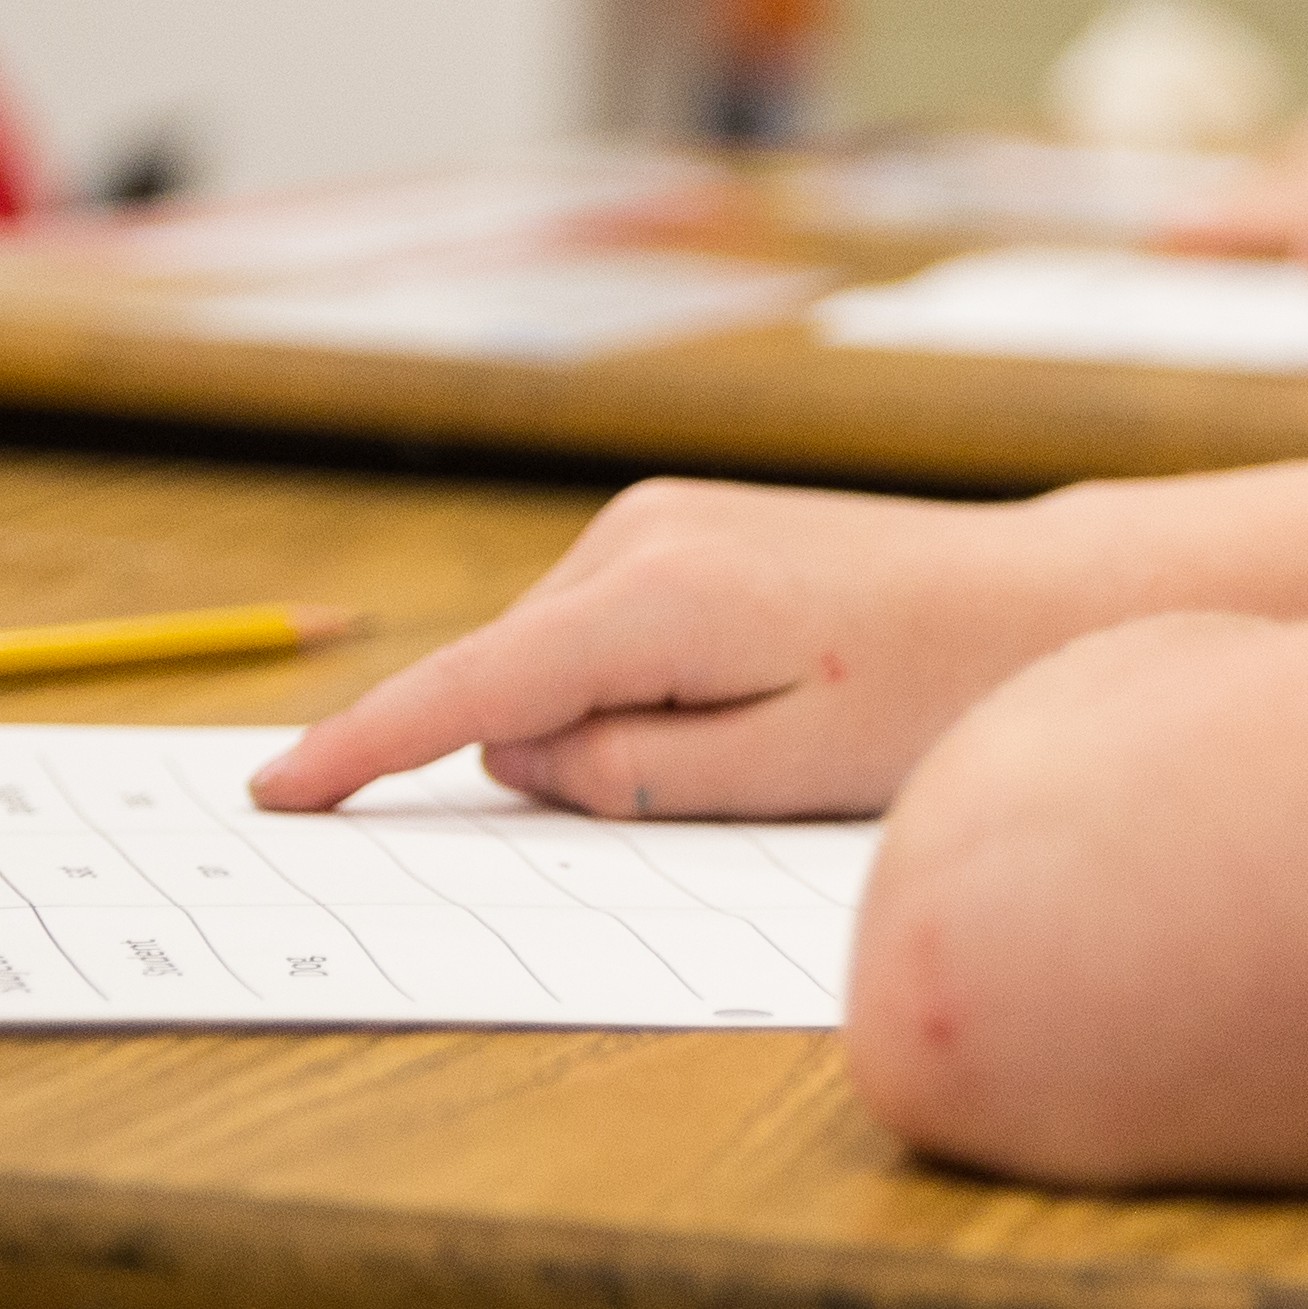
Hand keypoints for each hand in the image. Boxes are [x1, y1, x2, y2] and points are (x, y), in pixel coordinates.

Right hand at [245, 478, 1107, 820]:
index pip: (468, 690)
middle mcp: (636, 536)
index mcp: (655, 599)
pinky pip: (595, 631)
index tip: (273, 789)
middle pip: (511, 684)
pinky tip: (744, 690)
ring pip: (552, 661)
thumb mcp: (774, 780)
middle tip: (720, 775)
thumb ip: (625, 776)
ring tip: (760, 726)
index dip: (363, 747)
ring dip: (603, 718)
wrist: (1035, 600)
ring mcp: (654, 519)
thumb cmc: (927, 697)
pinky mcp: (677, 526)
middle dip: (556, 756)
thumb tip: (516, 757)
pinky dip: (625, 682)